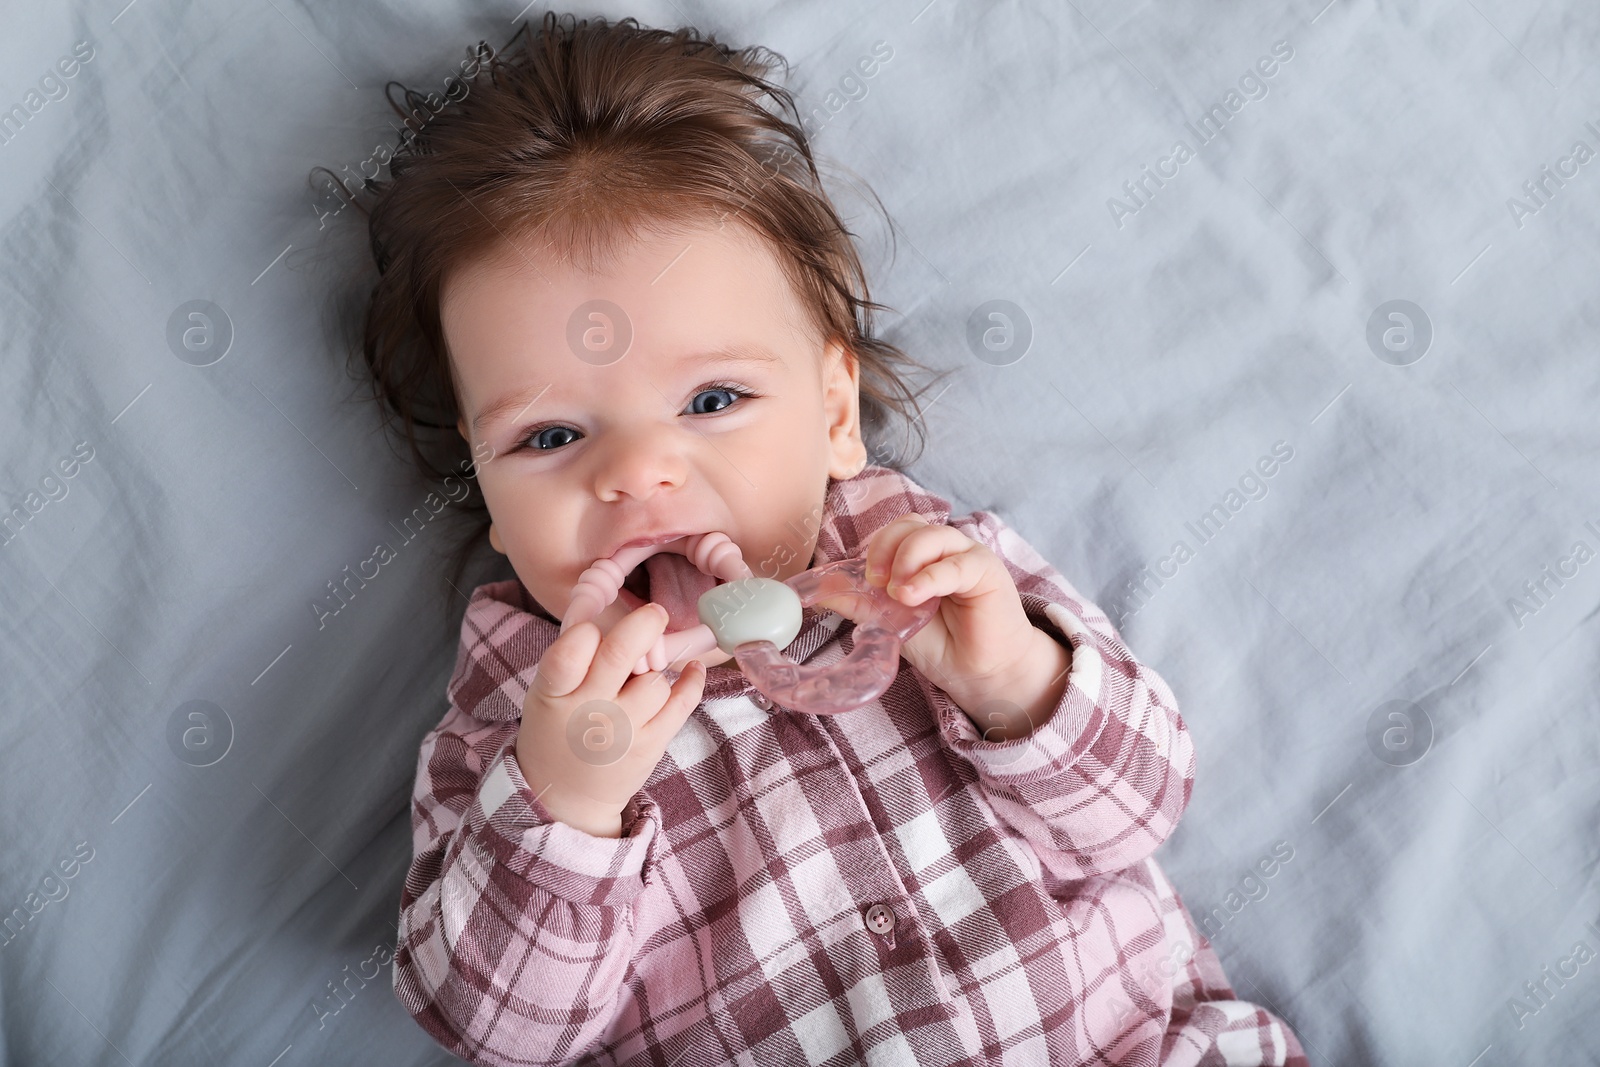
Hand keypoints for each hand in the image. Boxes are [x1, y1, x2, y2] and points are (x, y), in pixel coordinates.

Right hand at [515, 602, 705, 837]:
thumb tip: (609, 609)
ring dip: (656, 670)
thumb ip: (572, 659)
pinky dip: (692, 681)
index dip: (586, 631)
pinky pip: (682, 703)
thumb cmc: (558, 729)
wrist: (566, 796)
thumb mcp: (547, 694)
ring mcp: (623, 730)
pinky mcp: (651, 744)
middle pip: (621, 653)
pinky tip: (692, 670)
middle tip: (656, 612)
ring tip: (644, 676)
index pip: (570, 651)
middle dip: (645, 623)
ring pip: (655, 679)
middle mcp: (589, 712)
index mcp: (554, 694)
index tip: (593, 628)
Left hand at [845, 514, 1069, 736]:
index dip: (874, 548)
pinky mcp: (986, 571)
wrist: (975, 671)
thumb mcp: (889, 619)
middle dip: (884, 548)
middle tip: (876, 582)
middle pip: (909, 524)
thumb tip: (818, 590)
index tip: (863, 580)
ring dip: (906, 560)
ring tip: (899, 594)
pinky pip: (956, 563)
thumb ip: (858, 600)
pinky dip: (930, 576)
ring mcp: (966, 556)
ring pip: (931, 535)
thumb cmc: (939, 642)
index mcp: (920, 554)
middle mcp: (943, 548)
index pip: (893, 530)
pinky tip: (914, 596)